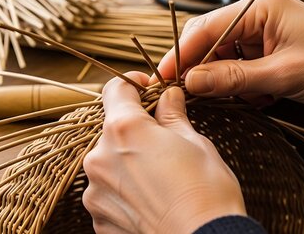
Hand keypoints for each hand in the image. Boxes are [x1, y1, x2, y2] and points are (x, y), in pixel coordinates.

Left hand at [83, 72, 245, 232]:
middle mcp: (100, 157)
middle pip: (112, 129)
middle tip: (164, 141)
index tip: (147, 90)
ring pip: (109, 162)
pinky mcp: (98, 217)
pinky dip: (125, 190)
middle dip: (135, 130)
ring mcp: (96, 190)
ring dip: (128, 162)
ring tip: (160, 177)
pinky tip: (151, 198)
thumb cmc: (207, 192)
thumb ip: (172, 116)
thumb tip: (169, 97)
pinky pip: (108, 192)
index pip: (115, 89)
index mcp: (124, 129)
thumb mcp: (194, 142)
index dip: (133, 85)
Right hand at [157, 0, 303, 133]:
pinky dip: (244, 88)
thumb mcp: (283, 74)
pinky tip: (262, 99)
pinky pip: (241, 71)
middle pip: (211, 43)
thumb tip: (189, 83)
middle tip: (193, 98)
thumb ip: (233, 78)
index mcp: (259, 7)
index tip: (163, 79)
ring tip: (246, 99)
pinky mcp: (271, 55)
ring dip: (227, 83)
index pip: (206, 27)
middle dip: (204, 71)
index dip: (181, 54)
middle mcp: (257, 17)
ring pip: (225, 61)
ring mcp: (264, 36)